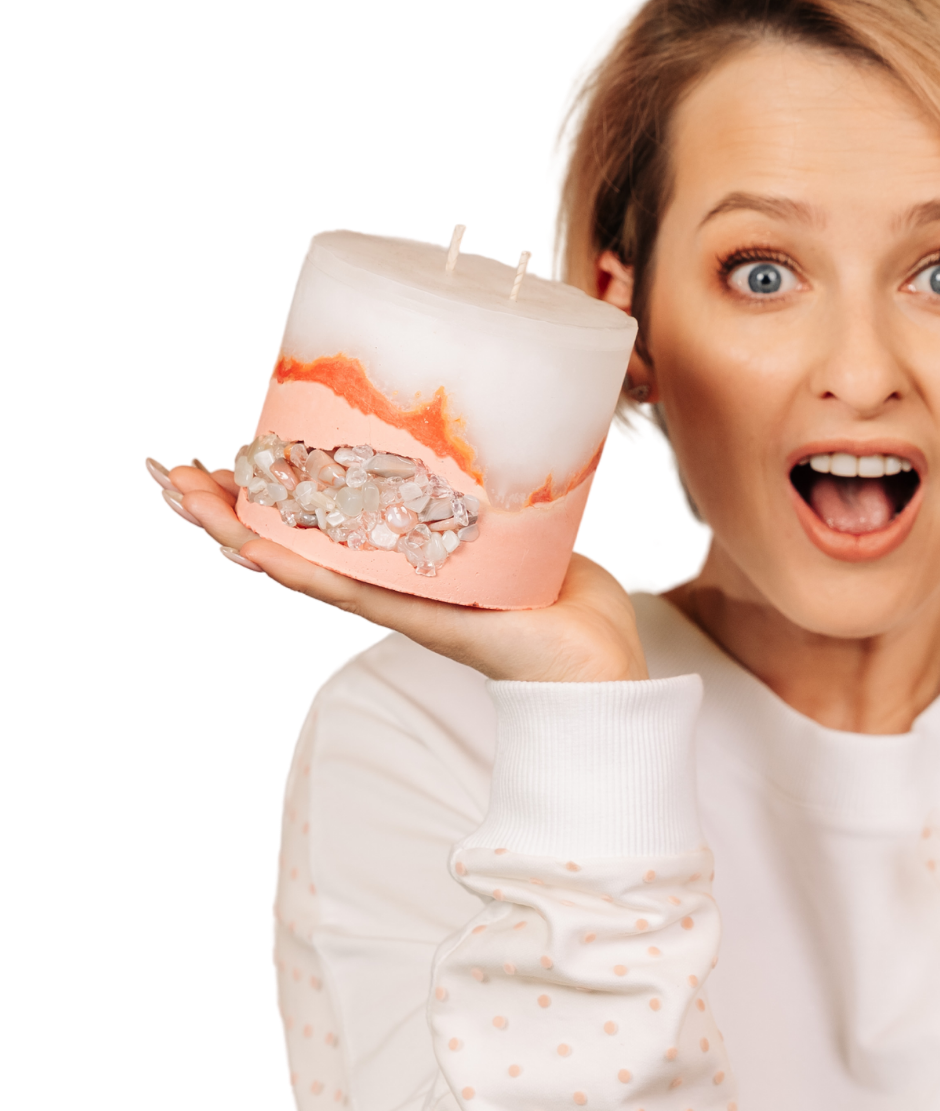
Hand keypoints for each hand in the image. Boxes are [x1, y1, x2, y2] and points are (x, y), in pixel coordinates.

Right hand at [147, 454, 648, 683]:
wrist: (602, 664)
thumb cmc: (570, 606)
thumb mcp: (526, 532)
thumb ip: (502, 497)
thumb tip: (502, 446)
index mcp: (407, 563)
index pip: (321, 526)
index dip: (269, 497)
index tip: (221, 463)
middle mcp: (390, 585)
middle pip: (290, 543)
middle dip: (226, 512)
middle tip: (166, 478)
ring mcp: (400, 604)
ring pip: (302, 566)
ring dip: (238, 534)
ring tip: (181, 503)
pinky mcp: (424, 620)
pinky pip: (352, 594)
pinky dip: (300, 572)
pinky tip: (253, 552)